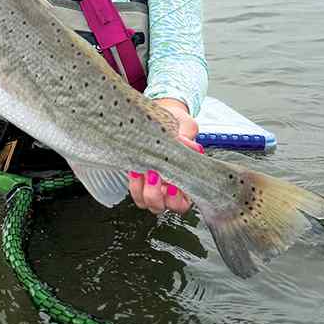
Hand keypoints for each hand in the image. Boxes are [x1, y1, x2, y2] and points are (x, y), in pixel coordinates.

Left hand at [128, 98, 202, 215]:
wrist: (162, 116)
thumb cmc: (177, 126)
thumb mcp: (186, 127)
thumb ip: (189, 136)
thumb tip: (190, 145)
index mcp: (186, 182)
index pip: (182, 204)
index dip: (176, 200)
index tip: (173, 186)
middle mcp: (168, 189)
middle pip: (160, 207)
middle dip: (155, 194)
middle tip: (154, 175)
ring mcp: (152, 185)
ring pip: (144, 201)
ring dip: (141, 189)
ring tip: (143, 170)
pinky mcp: (138, 178)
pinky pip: (134, 190)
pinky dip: (133, 182)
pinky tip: (134, 169)